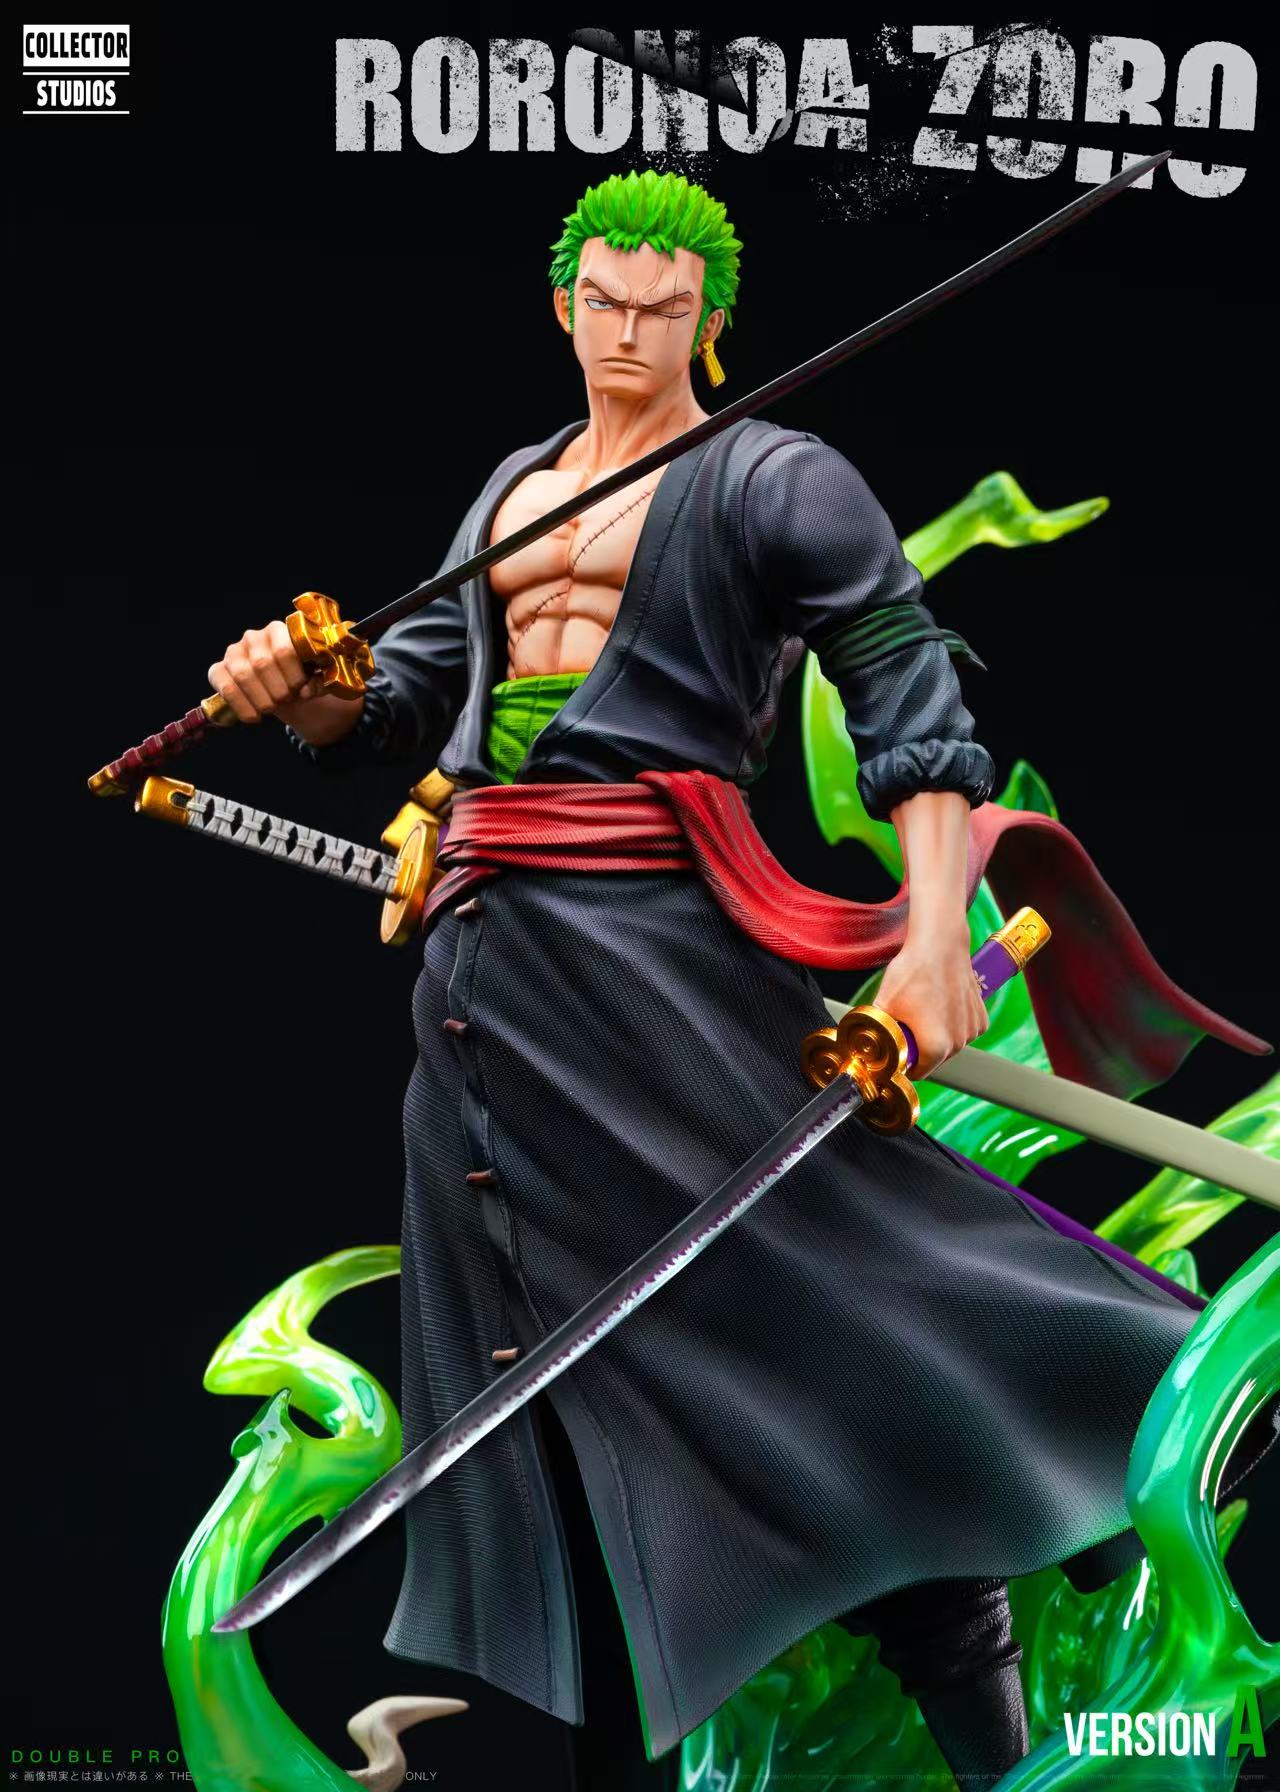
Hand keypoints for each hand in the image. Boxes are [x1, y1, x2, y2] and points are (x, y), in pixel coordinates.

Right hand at [208, 622, 323, 725]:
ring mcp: (233, 652)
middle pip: (262, 663)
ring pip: (242, 675)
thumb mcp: (313, 678)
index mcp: (278, 631)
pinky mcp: (219, 670)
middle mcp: (253, 637)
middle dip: (276, 689)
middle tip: (285, 700)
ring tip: (272, 708)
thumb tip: (306, 691)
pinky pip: (225, 687)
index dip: (293, 675)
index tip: (300, 689)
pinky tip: (254, 717)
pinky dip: (241, 706)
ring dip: (260, 698)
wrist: (280, 689)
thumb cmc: (297, 678)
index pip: (283, 650)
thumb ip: (317, 682)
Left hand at [875, 932, 988, 1079]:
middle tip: (908, 1025)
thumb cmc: (913, 972)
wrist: (941, 945)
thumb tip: (866, 1044)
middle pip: (934, 1059)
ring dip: (938, 1036)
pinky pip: (963, 1032)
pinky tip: (941, 1005)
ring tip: (925, 1010)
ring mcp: (972, 1031)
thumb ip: (875, 1030)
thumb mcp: (884, 1003)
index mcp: (934, 1047)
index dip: (904, 1063)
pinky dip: (953, 1025)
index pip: (917, 1072)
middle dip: (920, 1048)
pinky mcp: (981, 1019)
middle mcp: (958, 1043)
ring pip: (949, 1045)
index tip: (898, 1050)